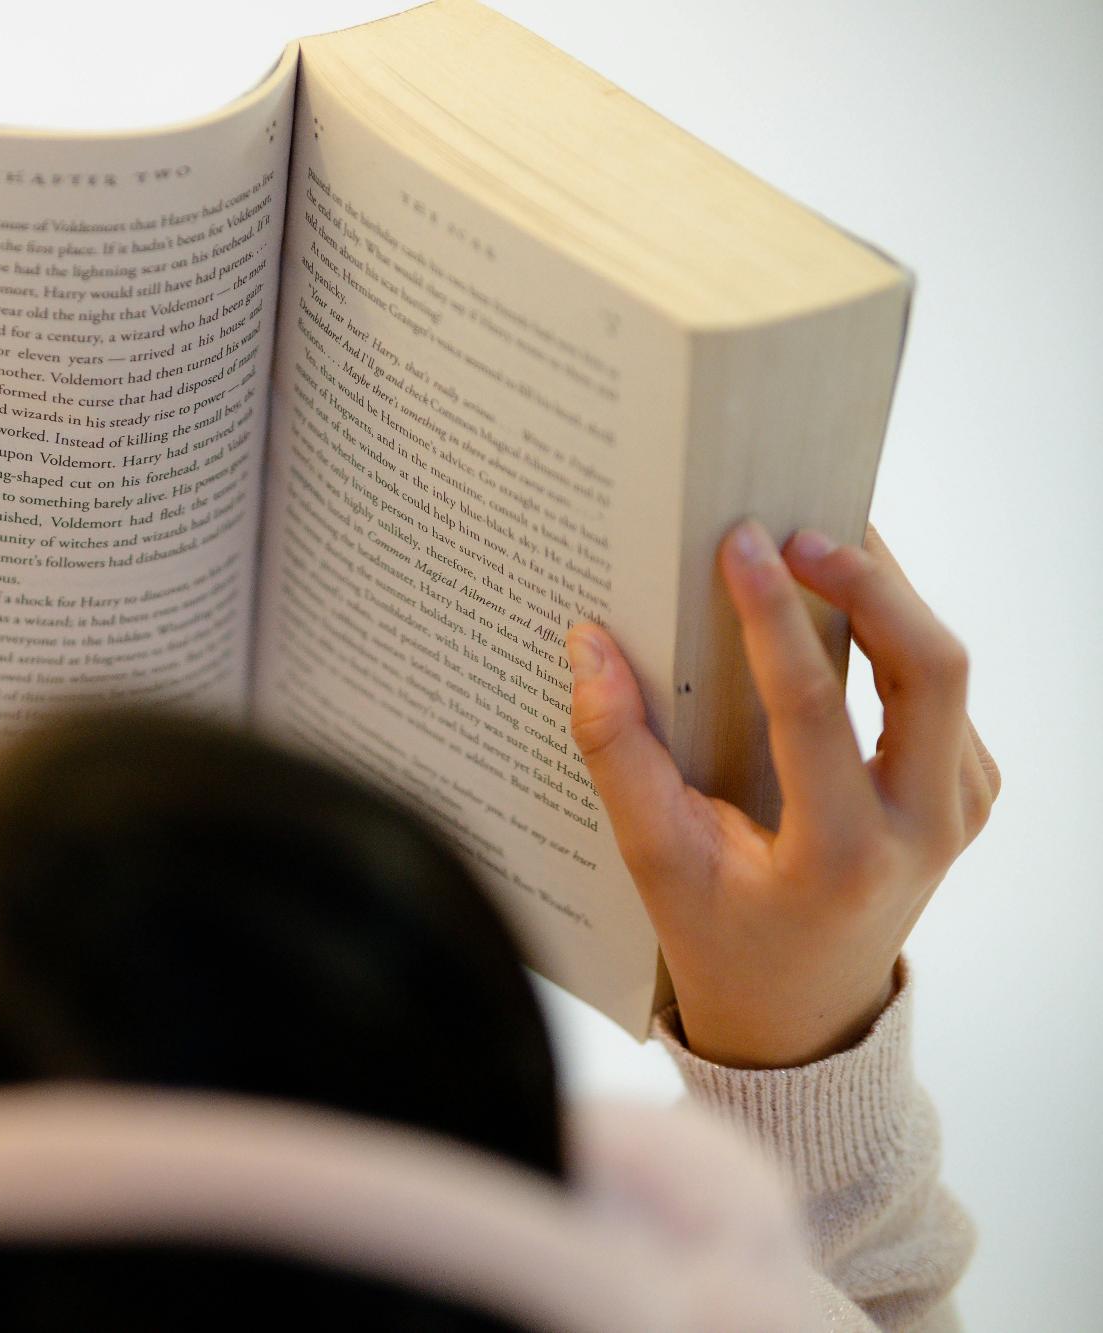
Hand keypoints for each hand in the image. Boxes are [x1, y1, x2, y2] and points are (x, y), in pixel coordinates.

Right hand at [565, 521, 997, 1067]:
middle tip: (799, 533)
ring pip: (945, 672)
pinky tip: (840, 613)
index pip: (815, 710)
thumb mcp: (654, 862)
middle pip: (932, 670)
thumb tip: (590, 646)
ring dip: (887, 599)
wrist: (802, 1013)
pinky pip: (942, 695)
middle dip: (871, 584)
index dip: (774, 618)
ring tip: (815, 551)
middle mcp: (923, 831)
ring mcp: (959, 810)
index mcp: (841, 856)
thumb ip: (618, 755)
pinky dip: (895, 638)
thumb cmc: (722, 939)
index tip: (741, 544)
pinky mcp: (966, 792)